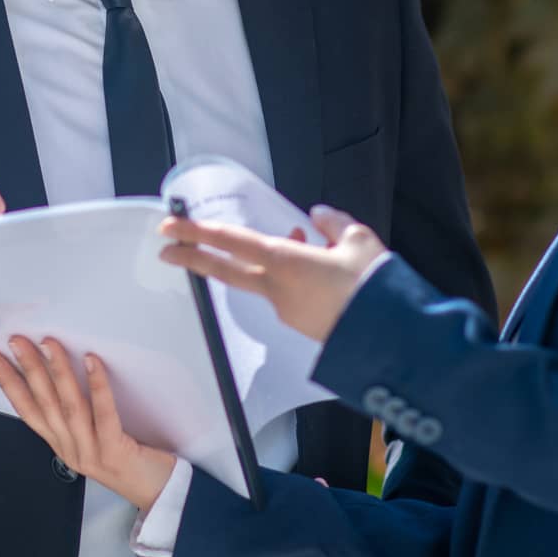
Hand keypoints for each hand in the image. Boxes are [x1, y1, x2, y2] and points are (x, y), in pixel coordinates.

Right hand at [0, 337, 176, 510]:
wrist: (157, 493)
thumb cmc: (128, 460)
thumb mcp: (91, 439)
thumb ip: (75, 415)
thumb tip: (61, 368)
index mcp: (60, 444)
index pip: (26, 410)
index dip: (7, 383)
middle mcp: (69, 449)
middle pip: (43, 404)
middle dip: (26, 370)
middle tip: (16, 340)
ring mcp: (90, 452)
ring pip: (68, 407)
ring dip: (56, 372)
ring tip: (49, 343)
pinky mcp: (114, 451)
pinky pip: (103, 415)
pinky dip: (96, 387)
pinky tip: (91, 361)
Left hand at [158, 204, 385, 341]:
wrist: (391, 339)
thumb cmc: (374, 285)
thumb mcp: (358, 240)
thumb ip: (333, 225)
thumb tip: (317, 216)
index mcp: (285, 262)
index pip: (231, 242)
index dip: (198, 232)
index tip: (170, 228)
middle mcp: (277, 288)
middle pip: (226, 269)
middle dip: (195, 257)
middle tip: (166, 249)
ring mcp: (286, 310)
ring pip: (269, 277)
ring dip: (276, 259)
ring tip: (316, 247)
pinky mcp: (300, 325)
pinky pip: (289, 292)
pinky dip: (296, 276)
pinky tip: (326, 269)